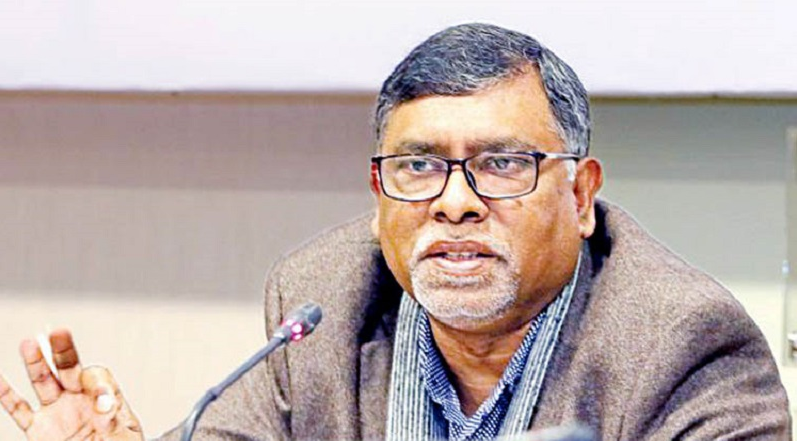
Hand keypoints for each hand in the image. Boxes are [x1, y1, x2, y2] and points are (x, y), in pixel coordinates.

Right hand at [0, 329, 143, 440]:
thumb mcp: (124, 434)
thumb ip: (113, 418)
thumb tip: (104, 404)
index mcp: (105, 399)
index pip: (98, 378)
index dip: (98, 386)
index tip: (102, 402)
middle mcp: (79, 400)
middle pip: (70, 368)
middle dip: (64, 351)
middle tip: (60, 333)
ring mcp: (58, 412)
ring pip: (43, 382)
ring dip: (36, 363)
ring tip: (28, 344)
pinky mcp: (40, 430)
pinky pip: (19, 410)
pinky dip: (6, 395)